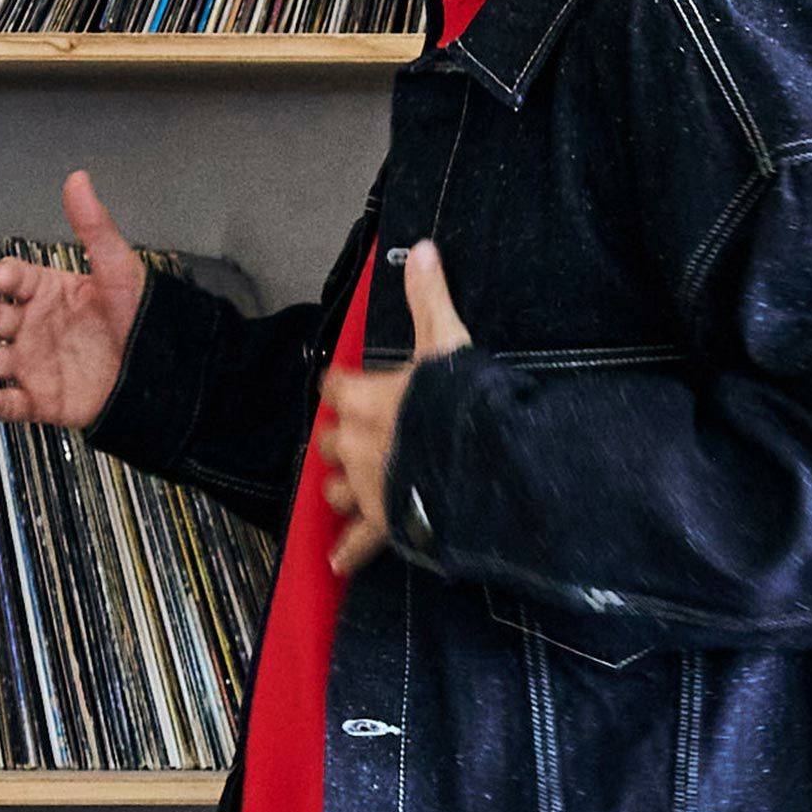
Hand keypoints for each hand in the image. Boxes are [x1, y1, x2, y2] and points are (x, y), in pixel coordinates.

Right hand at [0, 169, 147, 426]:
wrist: (170, 373)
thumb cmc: (146, 319)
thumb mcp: (121, 269)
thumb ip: (95, 228)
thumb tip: (79, 181)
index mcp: (51, 293)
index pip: (14, 279)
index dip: (5, 278)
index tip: (3, 279)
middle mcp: (38, 327)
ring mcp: (37, 363)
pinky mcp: (45, 399)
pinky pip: (12, 403)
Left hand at [318, 238, 471, 575]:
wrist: (480, 466)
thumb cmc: (459, 404)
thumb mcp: (447, 342)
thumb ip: (430, 298)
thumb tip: (422, 249)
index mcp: (363, 399)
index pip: (334, 387)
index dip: (341, 386)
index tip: (346, 386)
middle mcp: (355, 444)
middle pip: (331, 440)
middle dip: (341, 438)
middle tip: (359, 434)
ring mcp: (367, 487)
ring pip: (337, 488)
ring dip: (342, 485)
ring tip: (350, 485)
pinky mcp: (386, 523)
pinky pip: (359, 541)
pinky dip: (349, 551)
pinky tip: (338, 562)